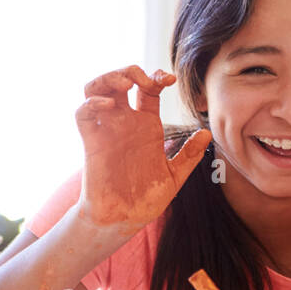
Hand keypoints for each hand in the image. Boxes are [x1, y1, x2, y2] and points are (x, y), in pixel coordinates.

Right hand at [73, 66, 209, 234]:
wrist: (125, 218)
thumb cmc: (147, 197)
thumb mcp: (175, 175)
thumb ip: (189, 154)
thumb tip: (207, 133)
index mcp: (146, 126)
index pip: (148, 90)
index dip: (156, 77)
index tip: (171, 80)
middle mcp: (125, 123)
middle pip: (119, 80)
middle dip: (131, 70)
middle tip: (148, 80)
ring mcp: (107, 130)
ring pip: (96, 89)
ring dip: (108, 78)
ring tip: (126, 83)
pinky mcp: (92, 141)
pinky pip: (83, 113)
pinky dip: (93, 102)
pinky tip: (109, 105)